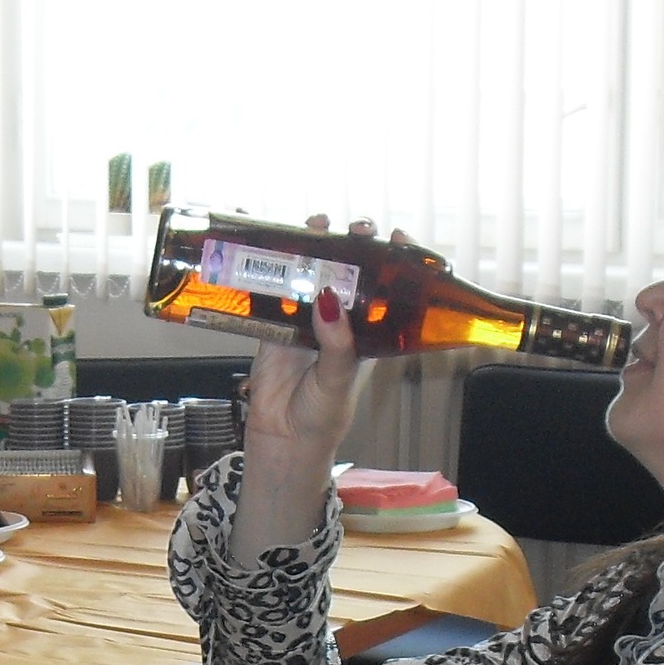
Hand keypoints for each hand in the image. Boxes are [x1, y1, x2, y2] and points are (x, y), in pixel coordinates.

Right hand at [226, 215, 370, 560]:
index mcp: (367, 333)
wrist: (282, 441)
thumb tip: (329, 299)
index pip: (386, 288)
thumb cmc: (322, 417)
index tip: (397, 237)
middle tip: (354, 228)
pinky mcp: (273, 324)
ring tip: (317, 223)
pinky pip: (272, 290)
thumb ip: (338, 343)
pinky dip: (268, 266)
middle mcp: (339, 321)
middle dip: (352, 243)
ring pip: (312, 272)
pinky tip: (266, 241)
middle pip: (348, 270)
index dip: (394, 260)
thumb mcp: (339, 380)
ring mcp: (305, 319)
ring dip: (314, 246)